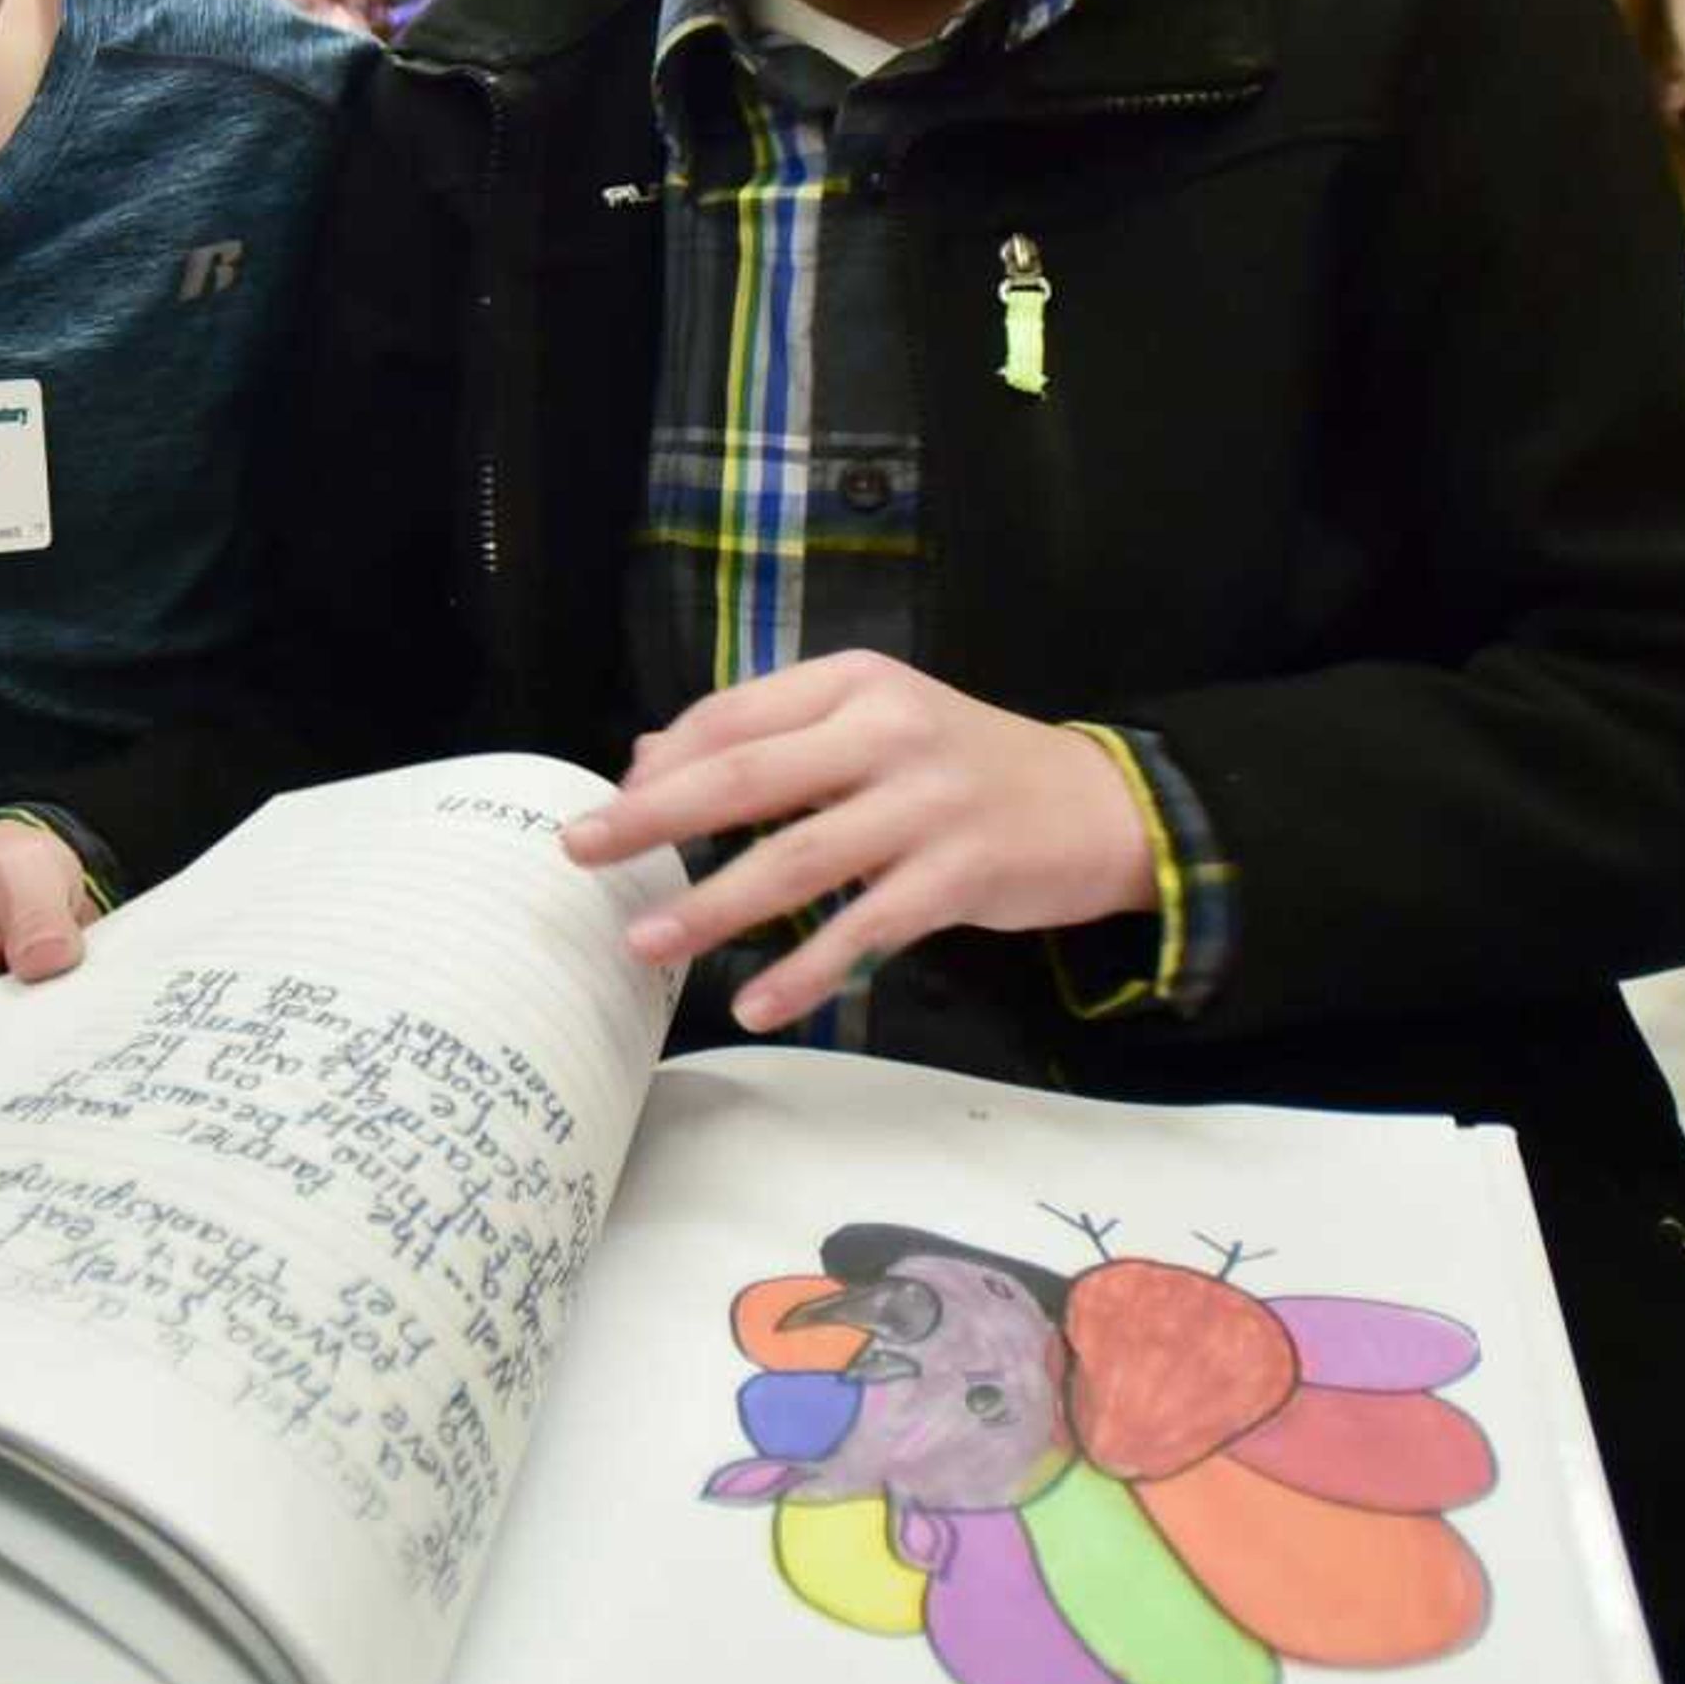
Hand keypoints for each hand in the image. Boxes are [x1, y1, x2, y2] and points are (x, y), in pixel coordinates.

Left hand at [559, 653, 1153, 1031]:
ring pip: (796, 856)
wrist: (1102, 805)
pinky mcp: (960, 872)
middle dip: (655, 818)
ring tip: (648, 943)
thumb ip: (772, 738)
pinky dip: (807, 969)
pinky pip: (865, 926)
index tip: (609, 808)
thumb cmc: (965, 767)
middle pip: (747, 776)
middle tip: (582, 852)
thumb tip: (650, 760)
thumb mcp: (874, 724)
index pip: (734, 717)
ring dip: (714, 905)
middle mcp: (887, 730)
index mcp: (854, 682)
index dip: (662, 763)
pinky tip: (757, 1001)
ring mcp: (926, 802)